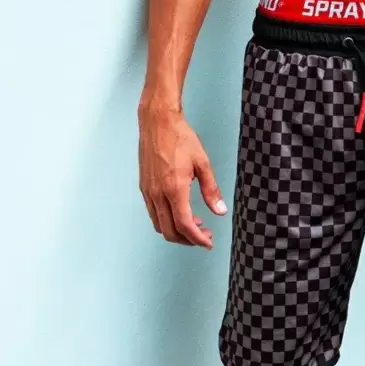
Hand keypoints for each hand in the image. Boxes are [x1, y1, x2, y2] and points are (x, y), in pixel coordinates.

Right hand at [138, 108, 226, 248]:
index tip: (208, 243)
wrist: (157, 122)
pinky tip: (179, 212)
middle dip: (188, 240)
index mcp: (174, 189)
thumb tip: (220, 211)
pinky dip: (166, 221)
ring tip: (195, 225)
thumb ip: (211, 189)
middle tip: (205, 236)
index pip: (185, 225)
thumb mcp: (202, 162)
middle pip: (170, 231)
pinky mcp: (144, 187)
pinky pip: (153, 214)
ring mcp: (148, 192)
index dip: (197, 239)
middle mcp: (158, 194)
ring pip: (159, 225)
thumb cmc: (180, 138)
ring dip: (176, 231)